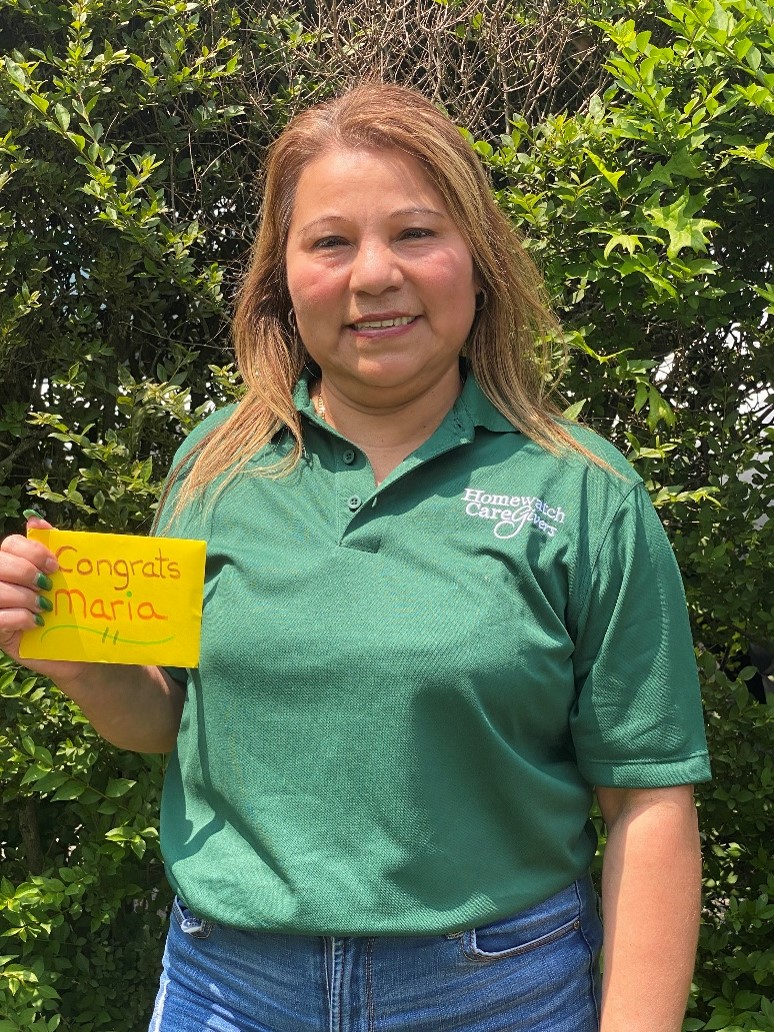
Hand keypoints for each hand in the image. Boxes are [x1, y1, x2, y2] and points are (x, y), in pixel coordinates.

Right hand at [0, 514, 89, 686]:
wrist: (80, 652)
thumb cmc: (74, 612)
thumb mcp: (68, 580)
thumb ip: (54, 550)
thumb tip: (35, 520)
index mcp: (17, 565)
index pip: (10, 544)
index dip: (30, 551)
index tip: (54, 565)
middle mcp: (2, 583)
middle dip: (24, 571)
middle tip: (48, 585)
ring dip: (23, 596)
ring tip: (44, 607)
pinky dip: (19, 617)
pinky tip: (36, 623)